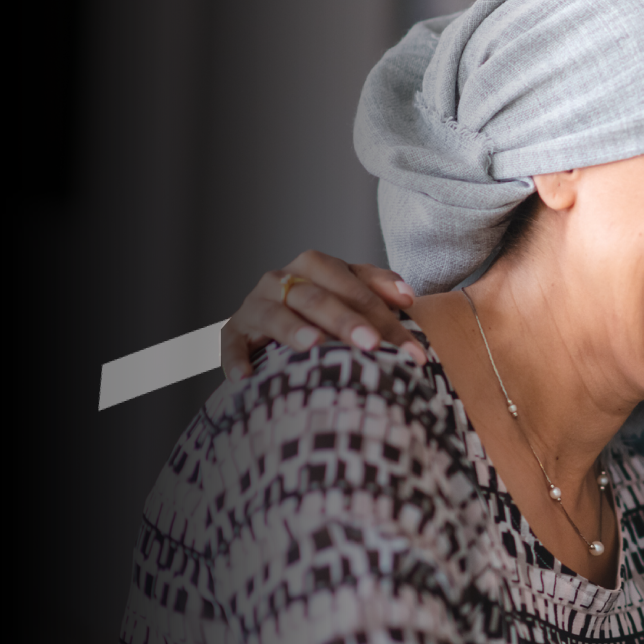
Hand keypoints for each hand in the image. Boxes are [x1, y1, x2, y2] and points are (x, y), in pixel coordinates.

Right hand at [222, 249, 422, 379]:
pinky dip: (237, 359)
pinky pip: (232, 343)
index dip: (384, 316)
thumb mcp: (354, 292)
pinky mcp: (235, 331)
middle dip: (346, 320)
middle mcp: (282, 280)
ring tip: (313, 344)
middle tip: (372, 344)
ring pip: (275, 314)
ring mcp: (256, 304)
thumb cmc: (327, 309)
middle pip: (316, 298)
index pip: (353, 287)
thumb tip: (407, 298)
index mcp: (315, 265)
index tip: (412, 350)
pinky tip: (246, 377)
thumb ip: (380, 287)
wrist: (280, 324)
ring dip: (293, 329)